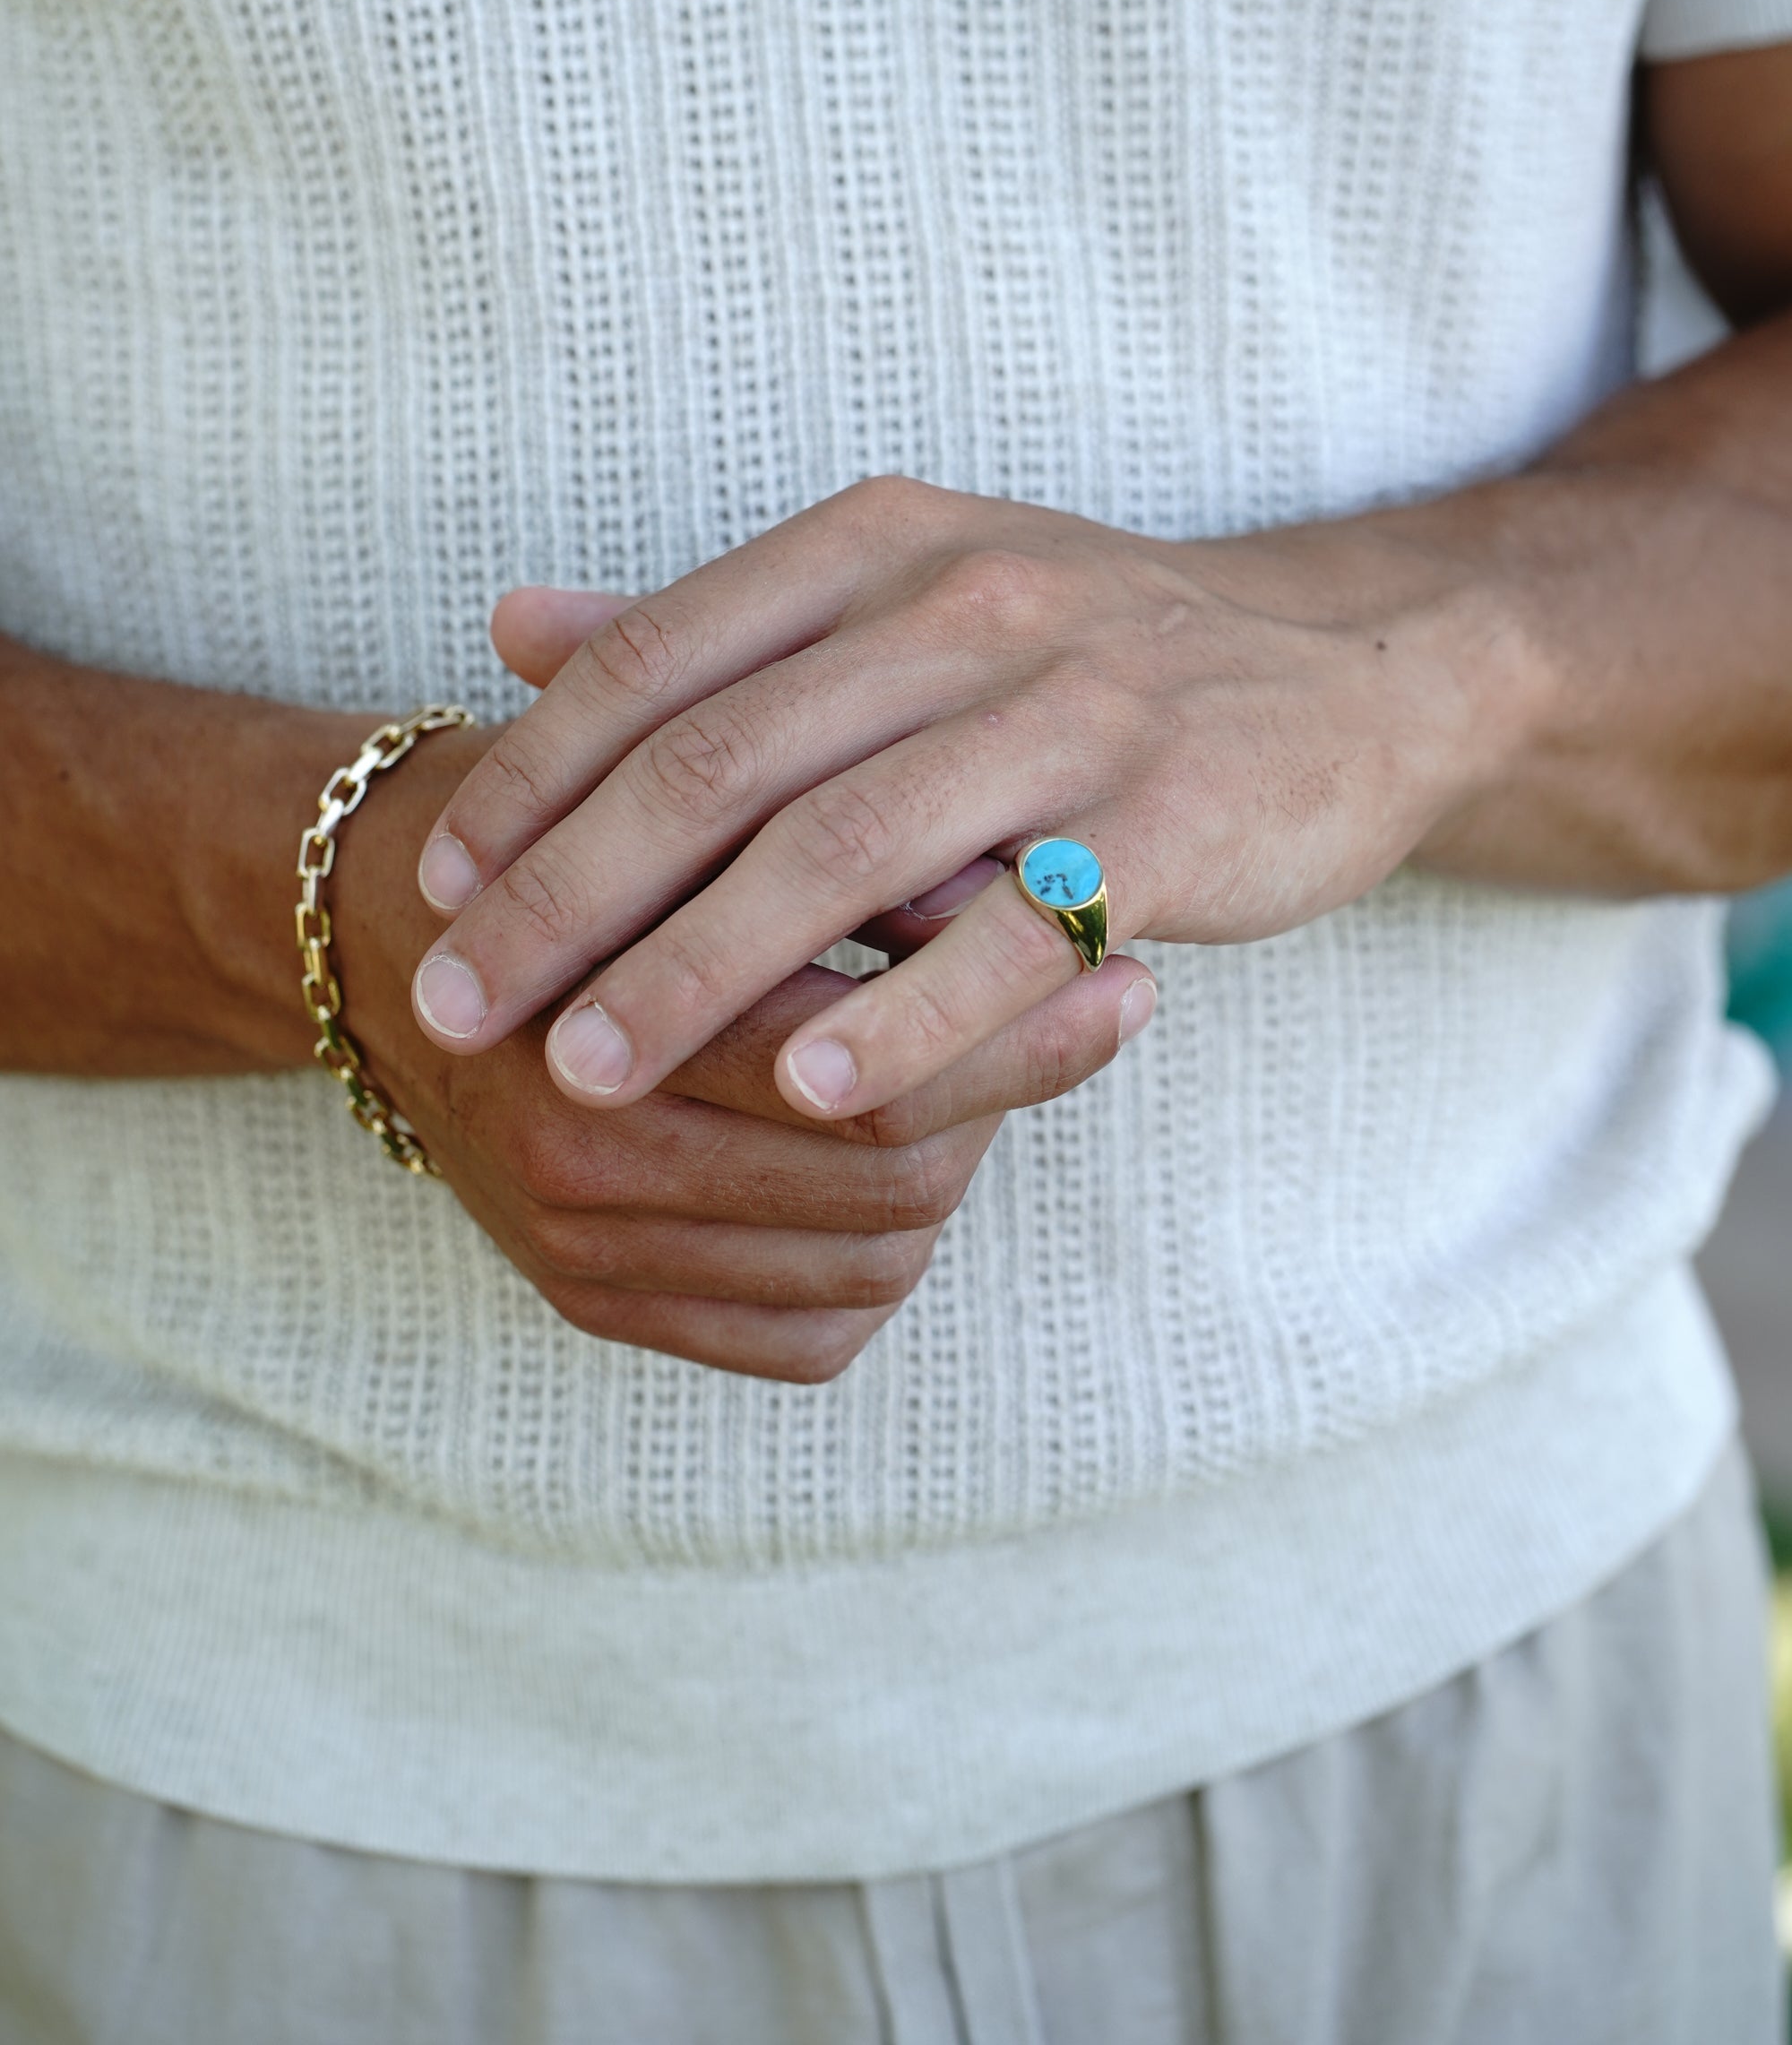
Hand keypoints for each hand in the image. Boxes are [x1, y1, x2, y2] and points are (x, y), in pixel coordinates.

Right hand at [332, 705, 1151, 1380]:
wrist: (378, 933)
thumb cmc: (549, 823)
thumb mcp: (668, 787)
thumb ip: (813, 832)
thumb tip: (1013, 872)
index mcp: (587, 1030)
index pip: (854, 1072)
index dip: (1007, 1025)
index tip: (1113, 957)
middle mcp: (578, 1170)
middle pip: (883, 1182)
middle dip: (1005, 1090)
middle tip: (1095, 1000)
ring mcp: (587, 1257)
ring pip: (869, 1261)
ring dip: (957, 1164)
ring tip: (996, 1060)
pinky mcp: (601, 1308)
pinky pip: (809, 1334)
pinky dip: (883, 1256)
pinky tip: (913, 1155)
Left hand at [407, 478, 1530, 1125]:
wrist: (1352, 668)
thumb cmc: (1086, 657)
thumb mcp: (905, 595)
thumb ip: (716, 624)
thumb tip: (510, 627)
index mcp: (879, 545)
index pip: (660, 663)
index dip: (532, 780)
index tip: (436, 887)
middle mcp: (964, 605)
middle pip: (722, 764)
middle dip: (568, 900)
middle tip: (459, 1009)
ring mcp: (1073, 709)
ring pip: (844, 853)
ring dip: (698, 976)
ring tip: (589, 1073)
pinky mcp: (1172, 820)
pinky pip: (1015, 932)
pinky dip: (905, 1017)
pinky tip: (813, 1094)